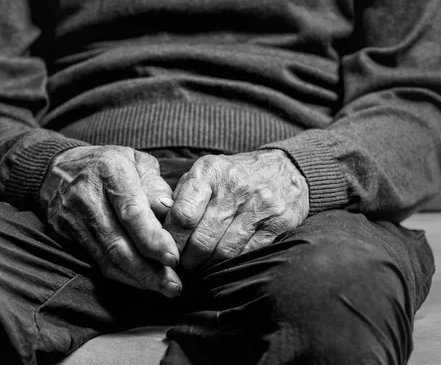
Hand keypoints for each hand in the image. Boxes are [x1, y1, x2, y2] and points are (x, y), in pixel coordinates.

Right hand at [40, 145, 181, 297]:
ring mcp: (72, 217)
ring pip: (106, 258)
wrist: (55, 169)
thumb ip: (154, 185)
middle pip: (118, 242)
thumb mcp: (135, 161)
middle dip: (148, 269)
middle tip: (174, 286)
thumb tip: (170, 212)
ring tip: (164, 288)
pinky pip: (96, 261)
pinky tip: (141, 281)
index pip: (131, 211)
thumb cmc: (107, 164)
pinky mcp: (65, 235)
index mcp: (110, 170)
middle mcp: (88, 196)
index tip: (173, 257)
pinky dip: (121, 275)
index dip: (152, 238)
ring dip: (137, 278)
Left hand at [164, 149, 308, 271]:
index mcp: (210, 172)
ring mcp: (259, 205)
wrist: (285, 169)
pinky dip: (231, 265)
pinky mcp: (279, 222)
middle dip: (187, 260)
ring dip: (207, 267)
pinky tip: (222, 265)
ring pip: (224, 251)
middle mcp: (235, 186)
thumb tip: (156, 222)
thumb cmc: (232, 176)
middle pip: (202, 239)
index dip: (171, 241)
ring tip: (198, 270)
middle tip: (180, 268)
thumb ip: (179, 197)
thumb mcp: (204, 174)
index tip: (166, 252)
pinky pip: (248, 254)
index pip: (182, 215)